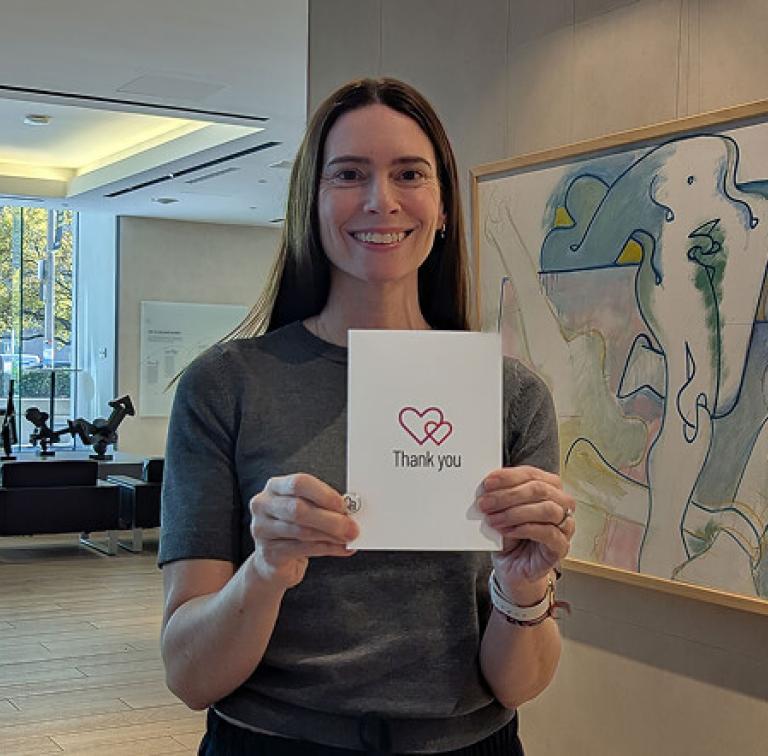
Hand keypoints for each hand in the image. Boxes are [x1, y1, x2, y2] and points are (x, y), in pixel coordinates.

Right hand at [249, 473, 358, 589]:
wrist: (273, 560)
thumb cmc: (295, 528)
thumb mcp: (307, 510)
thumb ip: (323, 507)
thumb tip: (350, 513)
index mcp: (275, 487)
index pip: (299, 483)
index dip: (323, 494)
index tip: (343, 505)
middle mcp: (264, 505)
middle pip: (298, 509)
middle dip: (330, 519)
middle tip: (352, 527)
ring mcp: (262, 529)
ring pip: (302, 531)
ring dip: (330, 535)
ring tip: (348, 538)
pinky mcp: (268, 552)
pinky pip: (303, 549)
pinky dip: (327, 549)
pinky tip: (341, 549)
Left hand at [477, 466, 574, 597]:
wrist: (513, 567)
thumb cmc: (510, 535)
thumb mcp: (502, 511)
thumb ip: (499, 496)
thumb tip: (486, 486)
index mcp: (548, 487)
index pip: (531, 474)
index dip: (509, 477)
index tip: (487, 483)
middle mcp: (561, 503)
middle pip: (540, 489)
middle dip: (508, 495)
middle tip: (485, 503)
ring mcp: (565, 525)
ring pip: (546, 509)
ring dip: (515, 513)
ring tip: (493, 520)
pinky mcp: (561, 546)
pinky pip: (548, 533)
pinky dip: (524, 529)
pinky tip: (507, 531)